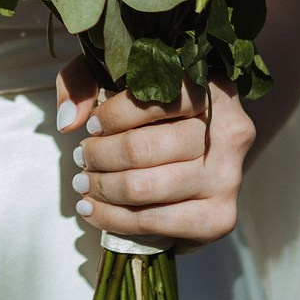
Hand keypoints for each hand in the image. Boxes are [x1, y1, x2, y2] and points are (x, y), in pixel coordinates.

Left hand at [55, 53, 255, 248]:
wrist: (200, 156)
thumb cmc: (157, 111)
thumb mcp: (119, 76)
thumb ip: (86, 80)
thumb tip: (69, 121)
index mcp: (211, 89)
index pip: (159, 98)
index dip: (115, 114)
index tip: (92, 125)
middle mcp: (230, 133)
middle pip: (144, 148)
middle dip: (99, 156)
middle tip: (82, 157)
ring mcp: (229, 178)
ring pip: (144, 187)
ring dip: (102, 188)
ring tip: (83, 183)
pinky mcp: (220, 218)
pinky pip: (155, 223)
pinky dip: (115, 219)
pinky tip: (94, 210)